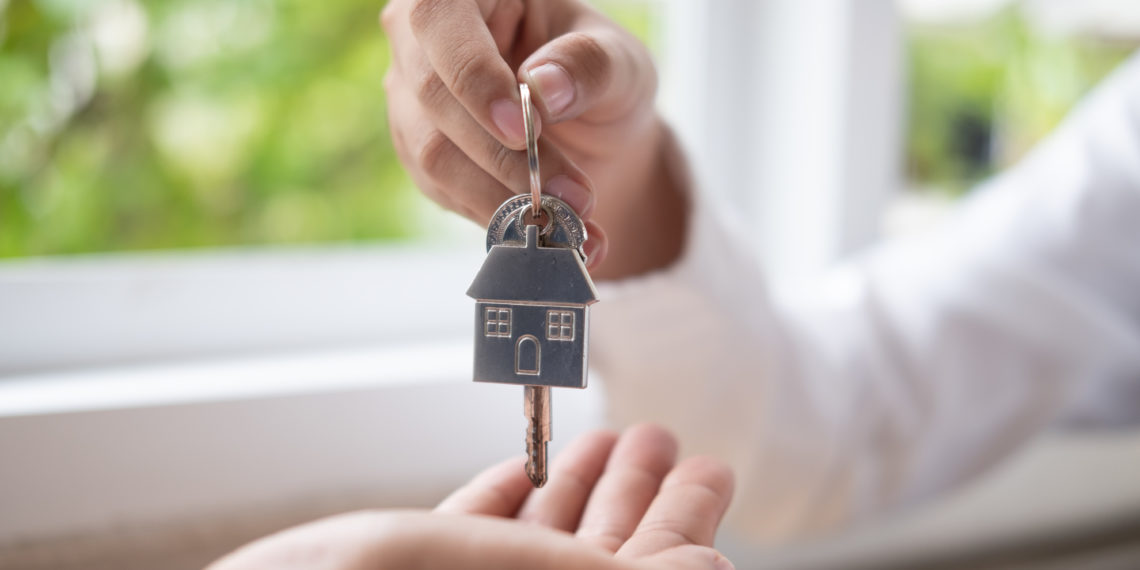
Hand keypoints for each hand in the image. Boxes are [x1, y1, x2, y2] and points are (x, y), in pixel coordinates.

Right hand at [207, 424, 734, 568]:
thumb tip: (709, 567)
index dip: (684, 520)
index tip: (710, 463)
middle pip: (594, 558)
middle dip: (632, 493)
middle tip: (658, 436)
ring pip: (532, 550)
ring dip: (572, 491)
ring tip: (603, 439)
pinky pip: (465, 546)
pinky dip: (499, 508)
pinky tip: (519, 474)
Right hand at [381, 0, 687, 277]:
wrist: (592, 130)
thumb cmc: (599, 76)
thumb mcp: (618, 61)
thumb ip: (589, 67)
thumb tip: (545, 88)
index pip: (440, 22)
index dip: (473, 77)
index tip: (523, 131)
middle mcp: (422, 39)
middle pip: (433, 97)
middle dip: (506, 157)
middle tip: (572, 196)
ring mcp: (411, 97)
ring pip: (432, 154)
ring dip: (504, 198)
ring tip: (571, 224)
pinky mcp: (418, 151)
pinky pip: (443, 190)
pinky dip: (499, 218)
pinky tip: (548, 233)